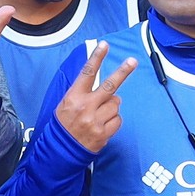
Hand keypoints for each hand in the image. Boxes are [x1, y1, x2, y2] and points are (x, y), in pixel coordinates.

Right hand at [53, 37, 130, 152]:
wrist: (61, 150)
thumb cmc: (65, 123)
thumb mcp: (66, 104)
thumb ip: (84, 93)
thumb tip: (109, 89)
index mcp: (74, 97)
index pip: (87, 73)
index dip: (96, 58)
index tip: (104, 45)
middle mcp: (86, 107)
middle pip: (109, 86)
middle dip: (122, 72)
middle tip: (132, 61)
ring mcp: (95, 121)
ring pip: (116, 104)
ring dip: (111, 107)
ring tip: (99, 114)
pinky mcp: (104, 133)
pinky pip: (118, 119)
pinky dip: (113, 121)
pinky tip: (102, 125)